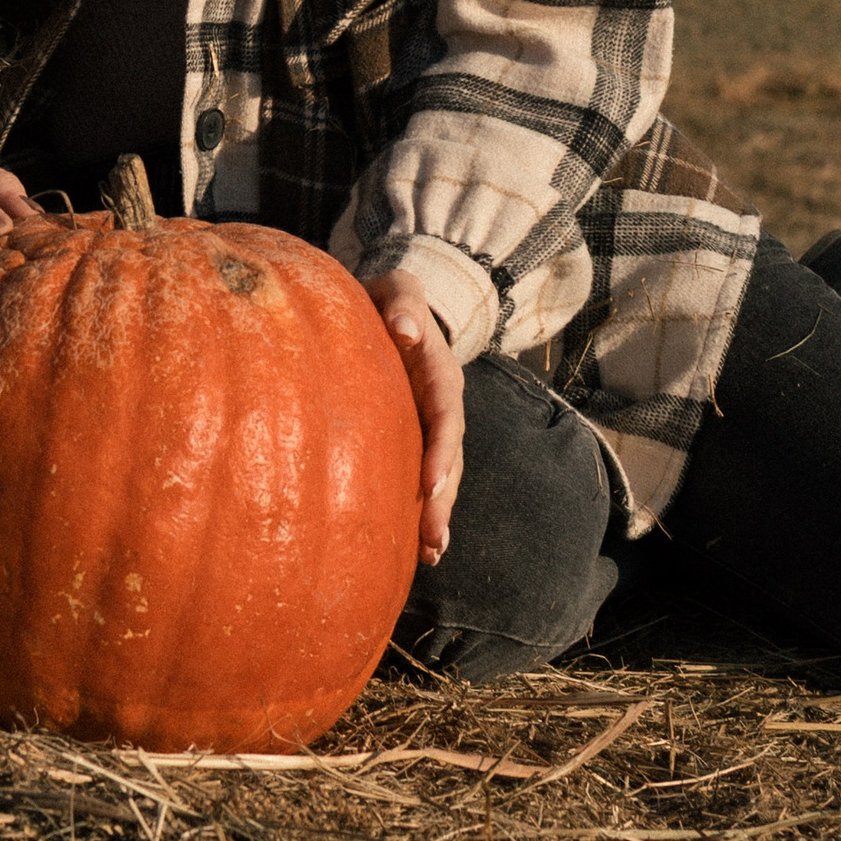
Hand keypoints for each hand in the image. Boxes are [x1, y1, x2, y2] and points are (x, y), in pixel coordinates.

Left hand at [362, 270, 464, 565]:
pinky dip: (426, 510)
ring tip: (432, 552)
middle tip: (433, 536)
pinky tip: (420, 550)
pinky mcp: (418, 439)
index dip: (441, 449)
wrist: (396, 310)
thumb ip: (403, 301)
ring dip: (439, 513)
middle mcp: (443, 403)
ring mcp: (433, 425)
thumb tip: (405, 329)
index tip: (429, 483)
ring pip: (444, 474)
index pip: (444, 413)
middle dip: (444, 497)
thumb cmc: (391, 299)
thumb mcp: (398, 287)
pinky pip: (425, 476)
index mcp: (439, 371)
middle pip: (449, 455)